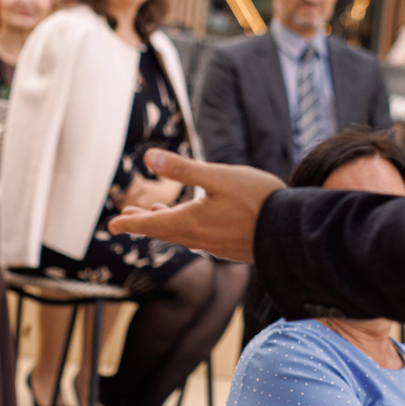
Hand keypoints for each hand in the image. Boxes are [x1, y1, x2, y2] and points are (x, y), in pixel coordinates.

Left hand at [106, 150, 284, 263]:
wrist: (293, 232)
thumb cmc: (258, 200)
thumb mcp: (219, 176)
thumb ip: (183, 169)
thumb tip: (148, 157)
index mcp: (191, 221)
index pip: (151, 225)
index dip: (130, 222)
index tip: (111, 224)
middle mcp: (200, 237)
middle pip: (164, 231)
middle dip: (144, 222)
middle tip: (125, 218)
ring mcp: (216, 245)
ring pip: (182, 235)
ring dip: (165, 225)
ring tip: (155, 216)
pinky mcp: (232, 248)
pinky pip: (201, 239)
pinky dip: (186, 229)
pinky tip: (194, 224)